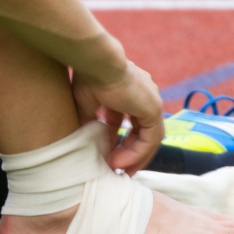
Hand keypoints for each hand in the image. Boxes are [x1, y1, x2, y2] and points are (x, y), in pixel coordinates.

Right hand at [72, 60, 164, 174]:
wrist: (97, 62)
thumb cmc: (88, 77)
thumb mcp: (85, 104)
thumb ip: (87, 121)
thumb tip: (80, 141)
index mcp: (131, 92)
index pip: (130, 122)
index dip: (120, 142)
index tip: (108, 157)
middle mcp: (145, 96)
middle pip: (142, 132)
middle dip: (130, 153)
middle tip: (116, 170)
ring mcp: (152, 102)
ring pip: (150, 139)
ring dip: (134, 157)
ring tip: (117, 171)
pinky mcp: (154, 109)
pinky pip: (150, 140)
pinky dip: (136, 153)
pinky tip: (119, 163)